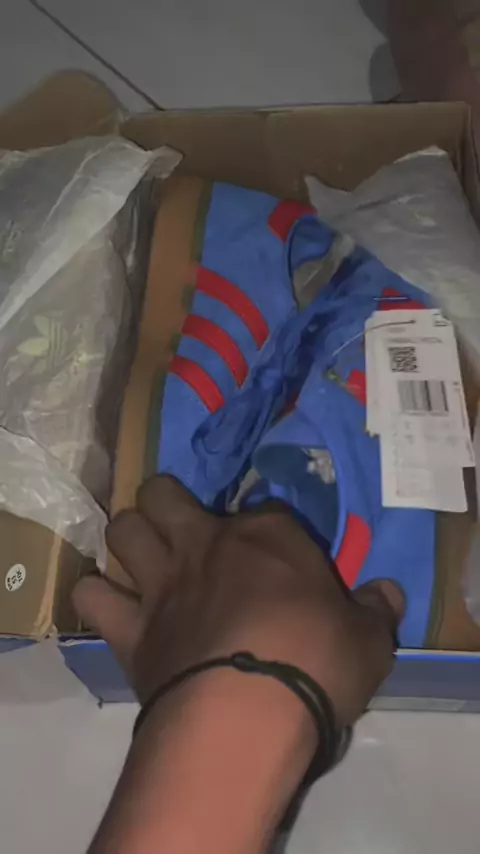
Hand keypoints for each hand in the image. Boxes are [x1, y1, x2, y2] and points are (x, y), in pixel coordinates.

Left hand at [74, 475, 402, 725]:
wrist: (245, 715)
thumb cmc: (316, 665)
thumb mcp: (369, 641)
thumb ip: (377, 611)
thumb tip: (389, 593)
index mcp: (267, 536)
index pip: (266, 508)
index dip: (269, 529)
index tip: (278, 558)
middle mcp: (205, 544)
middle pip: (163, 493)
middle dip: (166, 503)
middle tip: (181, 530)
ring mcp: (161, 582)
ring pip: (121, 529)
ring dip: (128, 540)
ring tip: (142, 560)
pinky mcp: (129, 628)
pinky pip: (91, 596)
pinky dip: (98, 597)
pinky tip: (111, 608)